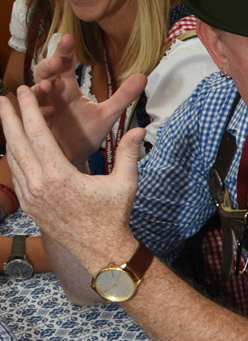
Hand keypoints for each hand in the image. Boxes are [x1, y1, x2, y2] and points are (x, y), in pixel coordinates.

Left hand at [0, 85, 140, 266]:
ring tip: (8, 119)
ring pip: (13, 159)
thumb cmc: (113, 216)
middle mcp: (39, 185)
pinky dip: (14, 157)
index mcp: (59, 175)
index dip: (28, 109)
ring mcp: (31, 197)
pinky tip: (17, 148)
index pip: (36, 133)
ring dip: (9, 136)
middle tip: (2, 99)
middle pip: (16, 142)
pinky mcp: (29, 206)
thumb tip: (140, 128)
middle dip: (8, 117)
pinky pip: (16, 175)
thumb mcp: (125, 183)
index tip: (22, 91)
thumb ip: (128, 153)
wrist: (101, 250)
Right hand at [29, 34, 147, 168]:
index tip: (68, 38)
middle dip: (48, 65)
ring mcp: (41, 108)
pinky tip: (48, 113)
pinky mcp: (35, 125)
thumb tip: (143, 76)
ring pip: (33, 91)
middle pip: (44, 71)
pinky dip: (37, 111)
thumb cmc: (86, 135)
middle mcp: (52, 95)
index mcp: (67, 88)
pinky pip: (30, 114)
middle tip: (58, 63)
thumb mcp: (107, 114)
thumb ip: (123, 96)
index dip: (64, 50)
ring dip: (40, 87)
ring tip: (49, 88)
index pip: (64, 63)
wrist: (76, 161)